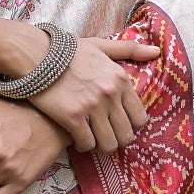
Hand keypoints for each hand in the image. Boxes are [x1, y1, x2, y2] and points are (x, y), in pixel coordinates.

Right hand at [30, 35, 157, 153]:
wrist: (36, 54)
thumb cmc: (68, 51)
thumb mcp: (101, 46)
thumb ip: (129, 50)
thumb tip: (156, 51)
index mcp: (120, 79)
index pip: (140, 117)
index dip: (131, 126)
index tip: (119, 125)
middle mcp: (110, 94)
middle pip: (126, 135)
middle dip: (117, 139)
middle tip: (106, 136)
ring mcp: (92, 107)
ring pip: (109, 144)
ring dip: (101, 146)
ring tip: (93, 140)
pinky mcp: (73, 117)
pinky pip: (87, 144)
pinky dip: (83, 146)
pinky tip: (77, 139)